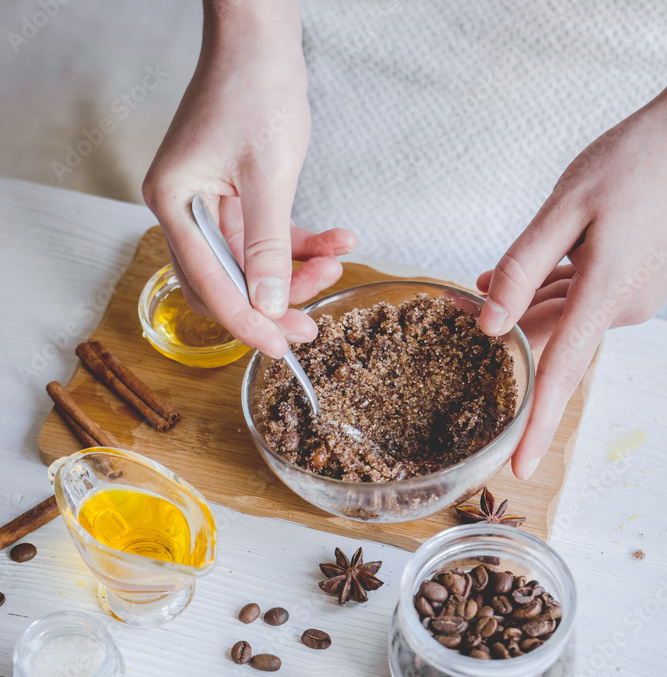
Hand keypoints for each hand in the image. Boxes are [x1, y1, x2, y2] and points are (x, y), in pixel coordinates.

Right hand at [143, 2, 356, 357]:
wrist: (261, 36)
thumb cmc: (255, 88)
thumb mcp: (268, 175)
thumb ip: (269, 247)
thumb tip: (269, 305)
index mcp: (175, 203)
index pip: (209, 283)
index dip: (246, 322)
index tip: (278, 348)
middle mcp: (184, 208)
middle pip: (227, 281)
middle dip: (273, 303)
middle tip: (311, 325)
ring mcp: (208, 204)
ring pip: (252, 264)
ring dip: (295, 271)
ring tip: (335, 265)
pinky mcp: (235, 197)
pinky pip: (267, 237)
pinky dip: (300, 243)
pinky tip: (337, 241)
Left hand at [477, 88, 666, 478]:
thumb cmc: (631, 163)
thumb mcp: (567, 205)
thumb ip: (524, 266)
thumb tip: (490, 324)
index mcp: (606, 291)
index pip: (562, 373)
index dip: (538, 425)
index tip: (520, 468)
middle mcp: (622, 306)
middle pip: (552, 340)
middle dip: (509, 339)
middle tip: (463, 313)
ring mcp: (631, 298)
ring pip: (563, 318)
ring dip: (526, 309)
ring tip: (483, 286)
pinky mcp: (631, 284)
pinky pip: (579, 300)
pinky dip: (549, 292)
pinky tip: (519, 278)